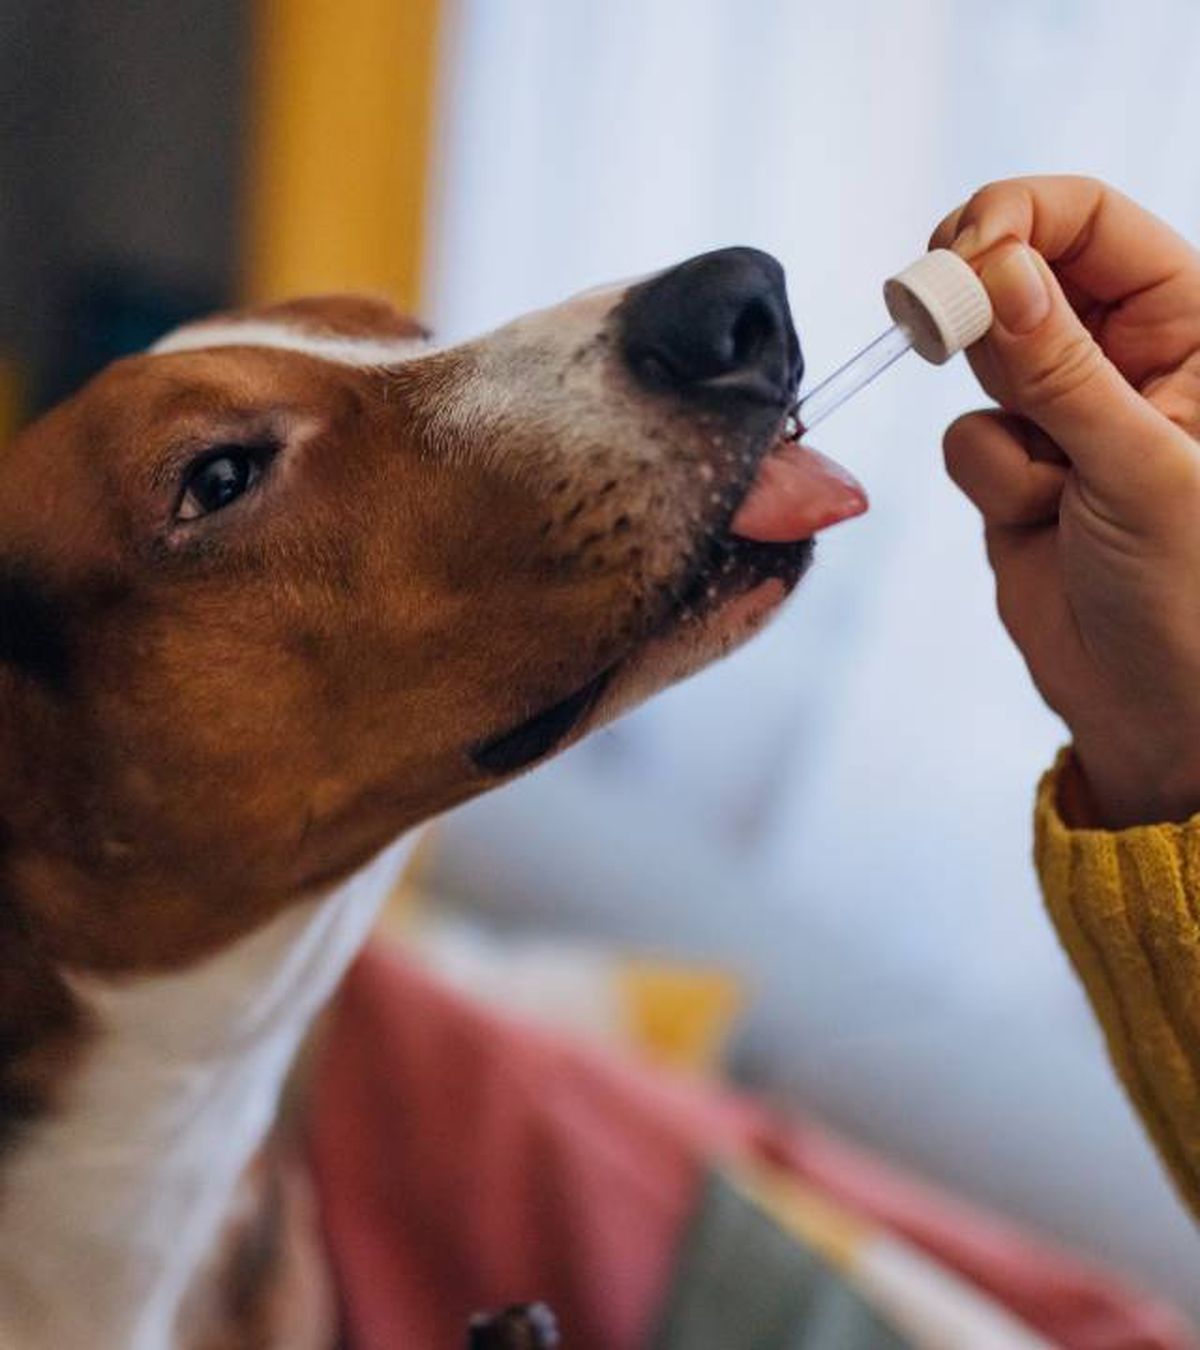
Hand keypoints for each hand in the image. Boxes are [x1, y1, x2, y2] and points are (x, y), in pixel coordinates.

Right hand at [931, 176, 1199, 826]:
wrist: (1153, 706)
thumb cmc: (1189, 591)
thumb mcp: (1138, 467)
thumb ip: (1060, 365)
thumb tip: (994, 267)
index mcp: (1192, 327)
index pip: (1093, 221)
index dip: (1017, 218)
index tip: (955, 256)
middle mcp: (1127, 354)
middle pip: (1022, 269)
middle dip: (979, 306)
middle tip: (932, 325)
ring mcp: (1065, 410)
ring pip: (982, 358)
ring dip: (1003, 423)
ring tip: (1055, 488)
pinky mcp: (1015, 465)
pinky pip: (965, 434)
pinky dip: (989, 478)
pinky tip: (1039, 523)